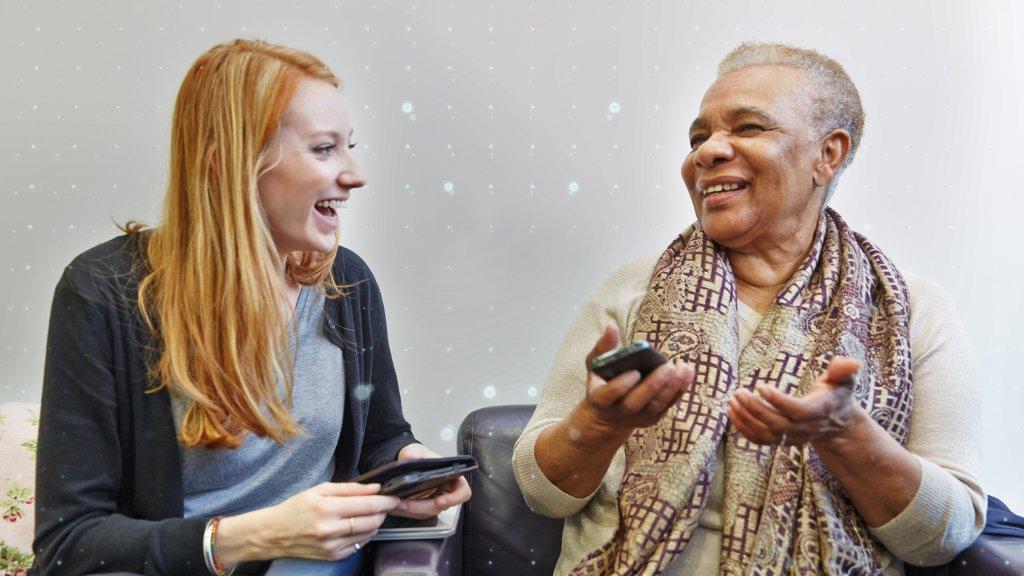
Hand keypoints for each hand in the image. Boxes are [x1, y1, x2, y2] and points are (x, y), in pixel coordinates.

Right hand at [216, 482, 399, 563]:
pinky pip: (359, 544)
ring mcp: (332, 546)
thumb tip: (375, 487)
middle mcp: (330, 529)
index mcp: (326, 508)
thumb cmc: (296, 508)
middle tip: (384, 503)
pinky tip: (357, 526)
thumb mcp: (320, 489)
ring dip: (375, 522)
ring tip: (370, 513)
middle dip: (383, 511)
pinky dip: (364, 534)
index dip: (386, 500)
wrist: (274, 534)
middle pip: (372, 521)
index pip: (367, 504)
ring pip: (369, 533)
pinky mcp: (333, 556)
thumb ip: (350, 488)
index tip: (394, 496)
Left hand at [389, 443, 472, 519]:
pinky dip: (406, 510)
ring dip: (412, 511)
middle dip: (422, 507)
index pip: (463, 492)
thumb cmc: (417, 455)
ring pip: (427, 512)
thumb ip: (413, 453)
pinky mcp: (421, 505)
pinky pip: (416, 513)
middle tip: (405, 503)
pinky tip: (395, 505)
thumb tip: (409, 457)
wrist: (405, 460)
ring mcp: (433, 500)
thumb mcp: (415, 450)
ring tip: (396, 503)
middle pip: (440, 507)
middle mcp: (445, 491)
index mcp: (451, 476)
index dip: (454, 499)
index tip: (440, 501)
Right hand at [577, 325, 694, 437]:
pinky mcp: (652, 419)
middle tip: (668, 367)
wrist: (607, 416)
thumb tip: (612, 327)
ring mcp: (636, 418)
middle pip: (635, 403)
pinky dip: (678, 391)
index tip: (635, 371)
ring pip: (655, 407)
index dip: (621, 385)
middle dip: (652, 386)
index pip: (608, 395)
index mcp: (599, 398)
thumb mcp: (596, 364)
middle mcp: (617, 412)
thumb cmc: (602, 382)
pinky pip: (667, 406)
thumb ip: (603, 347)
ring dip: (671, 388)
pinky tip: (687, 374)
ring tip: (684, 368)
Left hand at [727, 356, 861, 445]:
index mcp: (819, 411)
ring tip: (732, 400)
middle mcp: (805, 428)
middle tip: (738, 393)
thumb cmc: (837, 395)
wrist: (837, 423)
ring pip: (766, 434)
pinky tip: (732, 413)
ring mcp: (793, 437)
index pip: (798, 411)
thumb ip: (843, 370)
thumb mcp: (845, 380)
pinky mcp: (782, 440)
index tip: (760, 386)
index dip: (779, 401)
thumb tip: (851, 362)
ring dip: (746, 419)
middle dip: (756, 410)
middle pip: (777, 425)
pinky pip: (761, 440)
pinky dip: (744, 429)